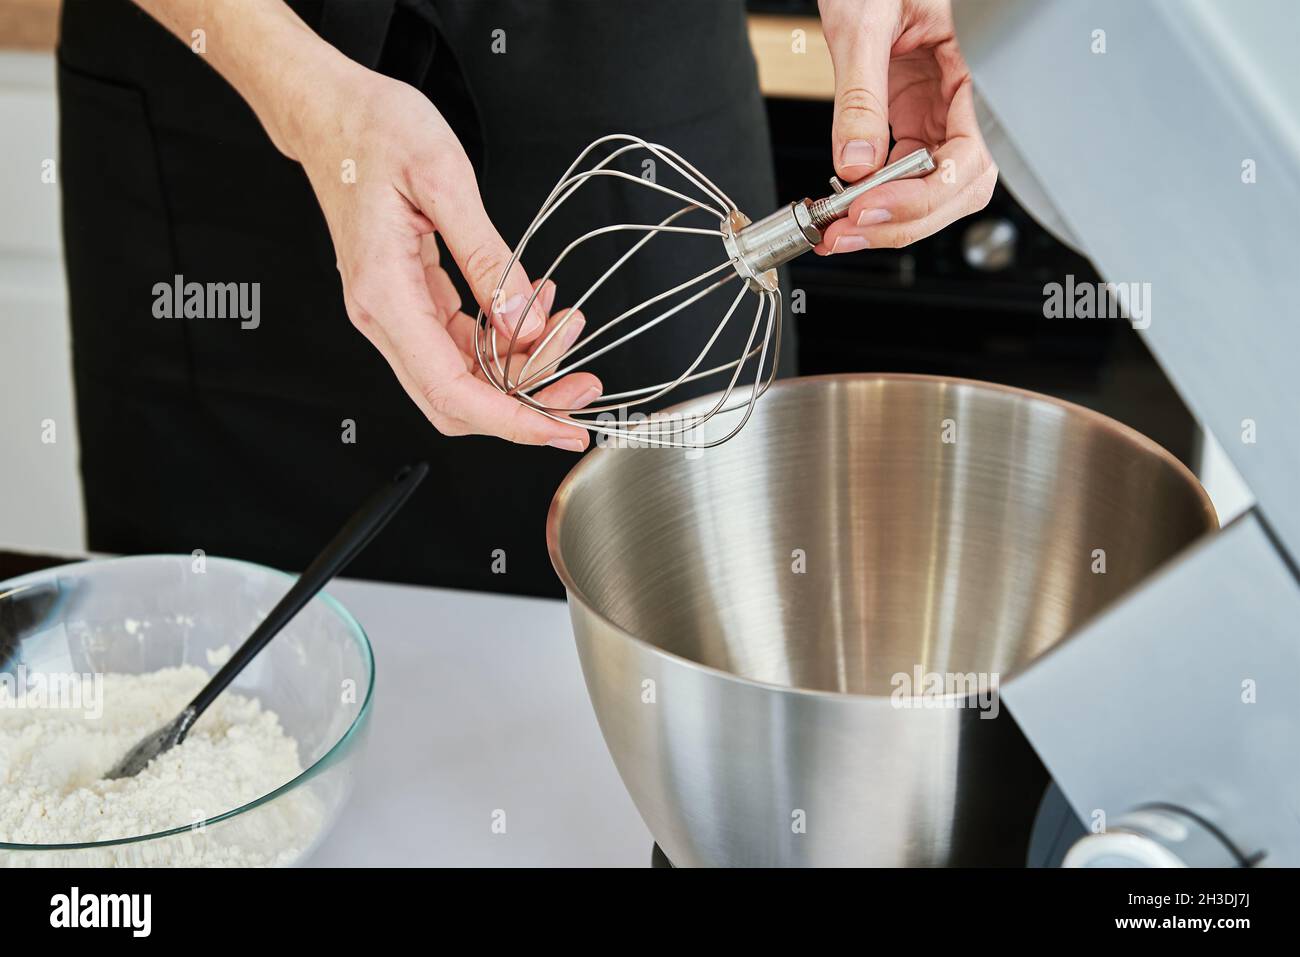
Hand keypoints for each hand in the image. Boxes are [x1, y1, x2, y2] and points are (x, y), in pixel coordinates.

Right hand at [285, 62, 600, 449]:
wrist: (331, 111)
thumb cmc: (372, 130)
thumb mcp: (444, 179)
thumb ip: (487, 258)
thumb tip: (522, 323)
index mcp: (383, 295)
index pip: (450, 391)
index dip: (511, 420)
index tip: (559, 427)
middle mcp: (382, 316)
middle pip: (459, 400)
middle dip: (527, 404)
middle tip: (584, 385)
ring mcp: (394, 313)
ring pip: (465, 377)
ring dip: (523, 367)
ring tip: (568, 325)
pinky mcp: (410, 302)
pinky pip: (461, 344)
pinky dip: (505, 338)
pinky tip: (536, 308)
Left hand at [817, 0, 996, 252]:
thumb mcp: (864, 24)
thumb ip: (861, 96)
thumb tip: (855, 164)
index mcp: (976, 69)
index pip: (970, 156)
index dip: (926, 194)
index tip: (874, 205)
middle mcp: (965, 99)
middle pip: (956, 188)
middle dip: (903, 220)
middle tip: (847, 232)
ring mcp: (941, 113)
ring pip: (933, 190)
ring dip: (888, 219)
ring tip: (840, 230)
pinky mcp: (915, 119)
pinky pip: (905, 174)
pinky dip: (876, 197)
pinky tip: (847, 206)